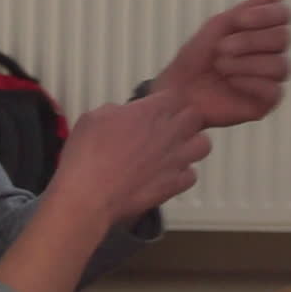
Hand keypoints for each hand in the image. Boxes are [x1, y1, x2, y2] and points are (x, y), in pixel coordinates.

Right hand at [47, 91, 210, 225]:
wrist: (89, 195)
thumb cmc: (87, 158)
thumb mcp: (94, 118)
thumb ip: (117, 111)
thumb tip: (123, 115)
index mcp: (150, 111)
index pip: (175, 96)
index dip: (167, 102)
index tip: (158, 108)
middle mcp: (168, 132)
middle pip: (195, 117)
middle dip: (184, 120)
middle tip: (169, 127)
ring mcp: (175, 159)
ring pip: (203, 145)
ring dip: (191, 145)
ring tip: (175, 150)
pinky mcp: (174, 184)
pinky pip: (192, 175)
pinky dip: (183, 175)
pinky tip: (168, 175)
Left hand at [154, 0, 290, 128]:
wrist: (178, 89)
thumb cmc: (196, 57)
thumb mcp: (220, 25)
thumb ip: (250, 8)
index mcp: (263, 32)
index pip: (283, 15)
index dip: (265, 15)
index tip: (238, 20)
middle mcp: (271, 54)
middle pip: (283, 38)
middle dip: (250, 41)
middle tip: (221, 48)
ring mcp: (270, 79)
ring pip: (280, 65)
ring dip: (246, 63)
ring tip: (221, 66)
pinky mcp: (266, 102)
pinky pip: (274, 90)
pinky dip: (251, 83)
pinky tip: (232, 82)